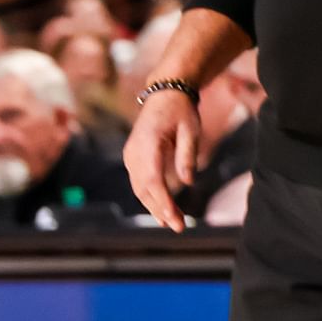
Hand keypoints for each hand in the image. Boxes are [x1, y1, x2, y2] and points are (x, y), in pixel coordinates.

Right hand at [124, 87, 199, 230]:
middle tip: (178, 227)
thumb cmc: (180, 111)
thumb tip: (188, 183)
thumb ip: (187, 156)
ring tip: (171, 222)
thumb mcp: (191, 130)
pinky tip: (161, 208)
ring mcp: (130, 155)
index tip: (175, 218)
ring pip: (139, 188)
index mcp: (148, 143)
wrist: (164, 94)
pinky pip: (138, 182)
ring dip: (153, 206)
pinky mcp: (133, 157)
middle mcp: (134, 152)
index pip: (153, 180)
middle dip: (160, 209)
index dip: (164, 202)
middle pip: (143, 188)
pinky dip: (149, 197)